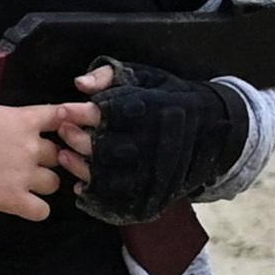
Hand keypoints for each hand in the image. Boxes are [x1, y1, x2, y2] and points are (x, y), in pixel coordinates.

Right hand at [0, 99, 99, 221]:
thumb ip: (17, 117)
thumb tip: (34, 121)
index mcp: (24, 121)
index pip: (60, 117)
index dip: (64, 123)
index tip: (60, 129)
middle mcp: (30, 147)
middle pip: (57, 154)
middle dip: (44, 158)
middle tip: (23, 160)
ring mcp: (24, 175)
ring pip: (54, 183)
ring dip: (41, 183)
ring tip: (22, 182)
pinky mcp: (13, 199)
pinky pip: (42, 211)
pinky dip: (36, 209)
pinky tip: (24, 203)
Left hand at [67, 59, 246, 223]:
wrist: (213, 127)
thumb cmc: (168, 97)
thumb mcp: (144, 78)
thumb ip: (109, 76)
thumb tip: (80, 84)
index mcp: (150, 111)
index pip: (108, 113)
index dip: (80, 114)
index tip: (62, 111)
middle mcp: (152, 142)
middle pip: (104, 147)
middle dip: (77, 139)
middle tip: (62, 132)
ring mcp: (154, 171)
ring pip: (108, 175)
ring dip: (81, 167)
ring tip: (65, 156)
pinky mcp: (155, 192)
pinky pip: (119, 199)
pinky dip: (96, 194)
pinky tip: (81, 184)